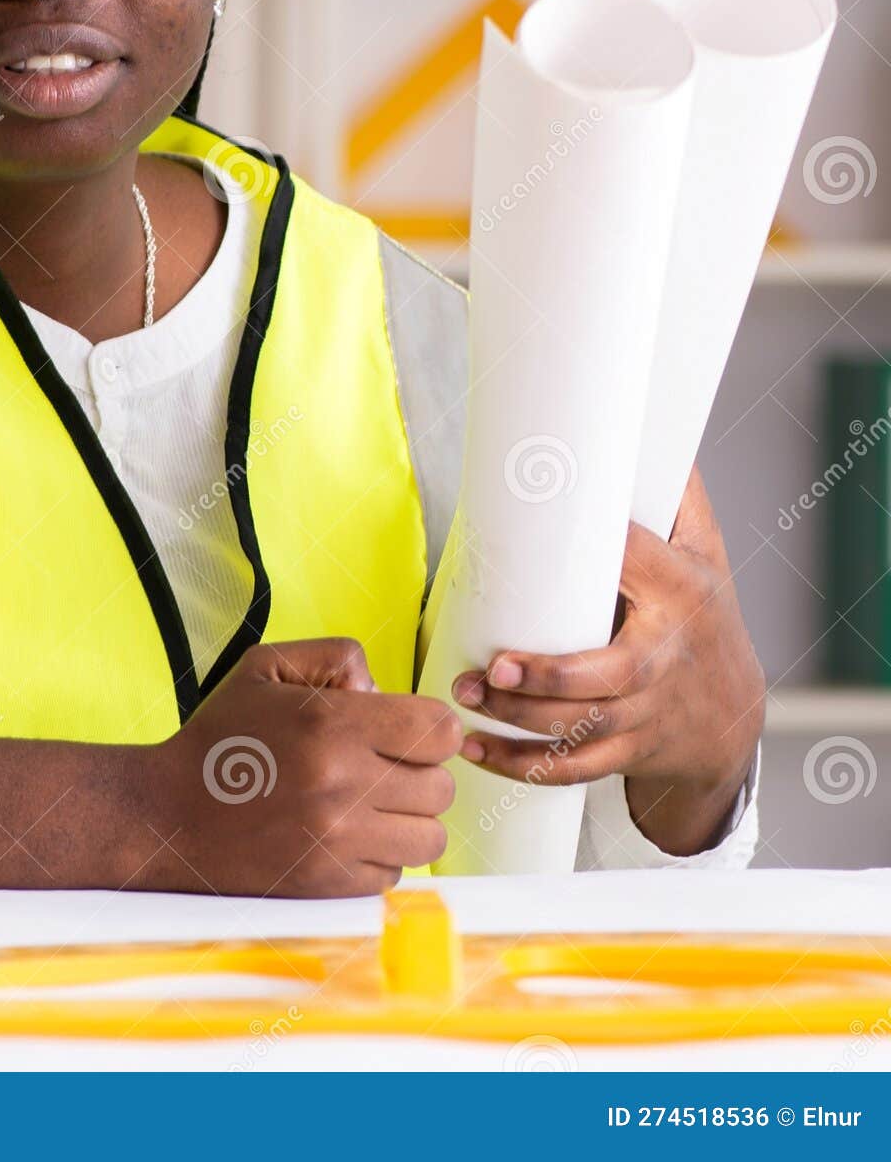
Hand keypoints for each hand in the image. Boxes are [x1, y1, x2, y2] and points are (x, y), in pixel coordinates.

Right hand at [0, 637, 461, 895]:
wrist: (167, 817)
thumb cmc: (219, 740)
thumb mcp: (263, 668)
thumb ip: (334, 658)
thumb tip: (385, 692)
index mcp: (331, 725)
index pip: (438, 731)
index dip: (429, 727)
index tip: (406, 730)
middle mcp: (343, 786)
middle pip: (440, 787)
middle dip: (418, 772)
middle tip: (381, 766)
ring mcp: (339, 842)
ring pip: (429, 837)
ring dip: (408, 819)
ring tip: (370, 804)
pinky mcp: (332, 886)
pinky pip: (395, 874)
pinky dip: (380, 856)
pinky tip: (345, 835)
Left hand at [448, 466, 764, 855]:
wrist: (731, 717)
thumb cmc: (702, 619)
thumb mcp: (704, 554)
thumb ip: (675, 498)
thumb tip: (653, 428)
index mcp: (678, 594)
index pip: (636, 563)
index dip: (601, 550)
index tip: (542, 536)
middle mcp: (662, 659)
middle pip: (604, 677)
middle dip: (543, 676)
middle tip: (489, 666)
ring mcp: (644, 713)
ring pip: (580, 726)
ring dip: (518, 717)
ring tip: (466, 694)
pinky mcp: (624, 751)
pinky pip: (569, 768)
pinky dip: (519, 765)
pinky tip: (474, 748)